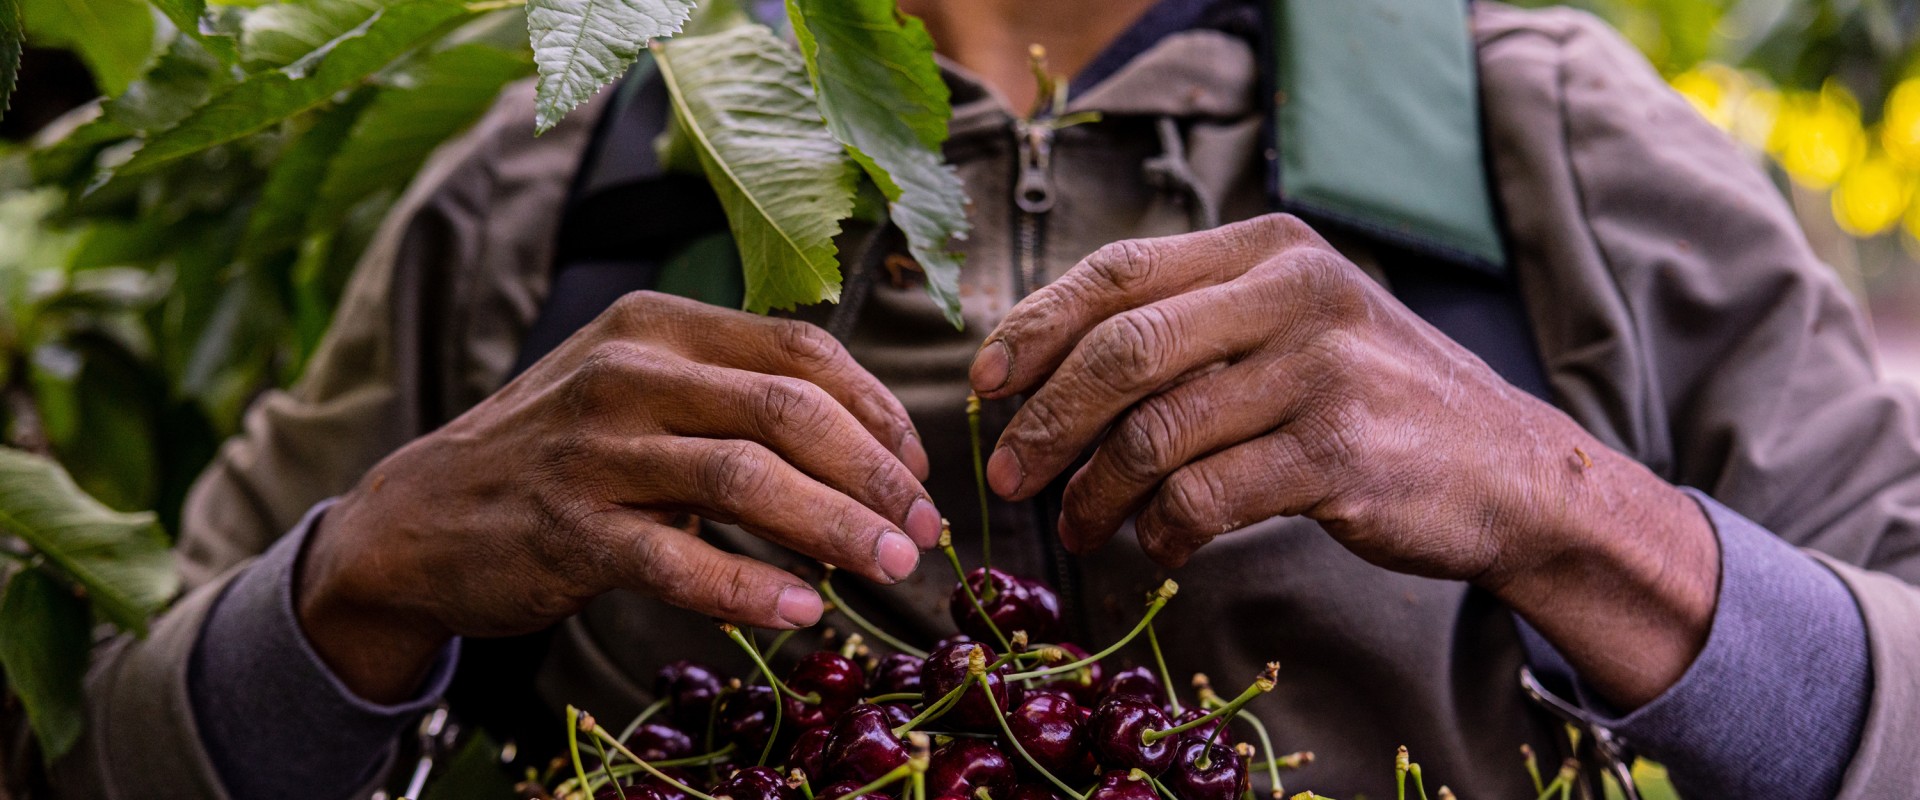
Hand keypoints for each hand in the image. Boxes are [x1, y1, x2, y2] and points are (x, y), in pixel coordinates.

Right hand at [299, 291, 941, 700]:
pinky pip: (678, 562)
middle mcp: (628, 373)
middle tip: (922, 528)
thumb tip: (869, 442)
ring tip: (890, 565)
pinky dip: (750, 590)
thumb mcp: (639, 389)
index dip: (879, 411)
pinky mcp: (569, 531)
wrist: (421, 515)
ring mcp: (594, 452)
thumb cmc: (558, 452)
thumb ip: (734, 394)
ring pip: (746, 479)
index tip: (919, 469)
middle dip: (876, 473)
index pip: (803, 352)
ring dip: (836, 526)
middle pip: (789, 410)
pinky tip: (802, 611)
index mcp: (659, 327)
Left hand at [971, 214, 1717, 706]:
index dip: (1036, 327)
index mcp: (1270, 249)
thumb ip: (1195, 326)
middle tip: (1008, 474)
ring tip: (1080, 527)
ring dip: (1095, 494)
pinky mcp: (1339, 455)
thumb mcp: (1294, 325)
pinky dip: (1162, 533)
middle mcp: (1295, 295)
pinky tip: (1159, 548)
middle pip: (1122, 351)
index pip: (1120, 273)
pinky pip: (1205, 498)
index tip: (985, 382)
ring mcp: (1321, 373)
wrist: (1511, 470)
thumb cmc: (1374, 400)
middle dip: (1045, 420)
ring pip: (1154, 433)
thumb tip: (1048, 370)